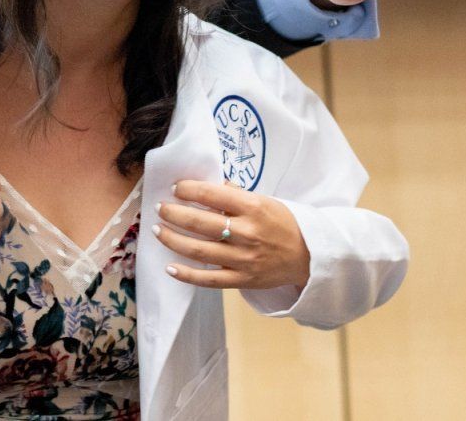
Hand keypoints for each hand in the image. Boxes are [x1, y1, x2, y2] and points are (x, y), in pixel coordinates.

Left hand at [154, 180, 309, 290]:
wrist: (309, 256)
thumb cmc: (283, 223)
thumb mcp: (264, 200)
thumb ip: (235, 194)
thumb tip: (207, 184)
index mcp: (253, 208)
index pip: (212, 195)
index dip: (188, 190)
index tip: (175, 188)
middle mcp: (247, 233)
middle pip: (200, 223)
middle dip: (173, 214)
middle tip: (159, 208)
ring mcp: (243, 259)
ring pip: (198, 250)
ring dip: (172, 239)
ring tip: (157, 230)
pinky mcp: (242, 280)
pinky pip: (208, 279)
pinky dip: (186, 275)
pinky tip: (169, 267)